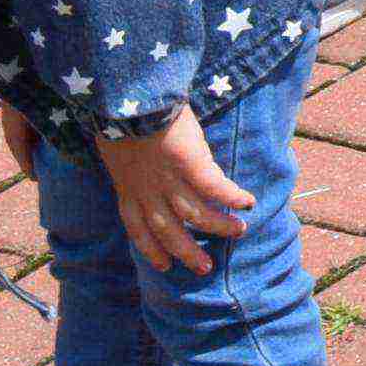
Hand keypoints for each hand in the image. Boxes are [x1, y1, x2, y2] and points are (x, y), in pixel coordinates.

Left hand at [96, 109, 253, 278]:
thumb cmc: (119, 114)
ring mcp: (169, 180)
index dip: (151, 248)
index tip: (163, 265)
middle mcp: (147, 191)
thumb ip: (130, 164)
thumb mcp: (116, 147)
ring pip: (196, 214)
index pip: (138, 227)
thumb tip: (139, 162)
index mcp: (126, 187)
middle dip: (187, 252)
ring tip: (239, 231)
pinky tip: (249, 202)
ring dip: (218, 226)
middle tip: (205, 268)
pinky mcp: (190, 164)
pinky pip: (215, 187)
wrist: (126, 98)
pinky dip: (232, 196)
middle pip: (168, 231)